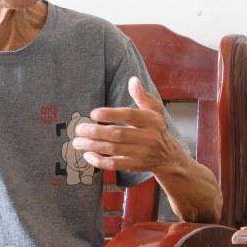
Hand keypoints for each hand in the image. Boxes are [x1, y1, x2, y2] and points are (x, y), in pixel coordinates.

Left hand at [72, 76, 188, 174]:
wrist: (170, 157)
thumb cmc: (157, 128)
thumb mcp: (155, 110)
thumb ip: (142, 96)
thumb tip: (133, 80)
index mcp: (151, 120)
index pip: (129, 116)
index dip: (110, 114)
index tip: (93, 113)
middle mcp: (147, 137)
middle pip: (118, 134)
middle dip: (96, 132)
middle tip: (79, 129)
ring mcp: (142, 154)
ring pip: (114, 150)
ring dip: (93, 146)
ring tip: (77, 142)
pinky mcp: (135, 166)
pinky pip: (115, 165)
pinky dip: (100, 161)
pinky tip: (87, 155)